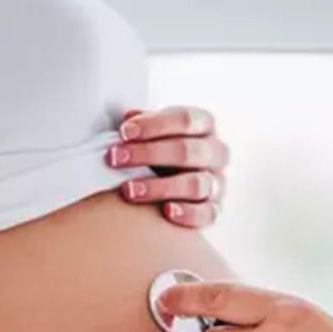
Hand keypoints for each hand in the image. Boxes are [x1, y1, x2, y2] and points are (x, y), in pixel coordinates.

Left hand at [108, 107, 228, 228]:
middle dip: (148, 154)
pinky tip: (166, 211)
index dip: (153, 126)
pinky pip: (207, 213)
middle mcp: (216, 152)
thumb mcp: (155, 130)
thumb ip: (144, 123)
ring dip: (159, 187)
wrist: (177, 181)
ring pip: (195, 184)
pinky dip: (187, 213)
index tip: (124, 132)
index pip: (185, 120)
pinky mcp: (215, 209)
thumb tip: (127, 118)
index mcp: (204, 125)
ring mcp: (217, 182)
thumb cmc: (164, 149)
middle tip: (115, 159)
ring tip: (128, 190)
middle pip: (187, 151)